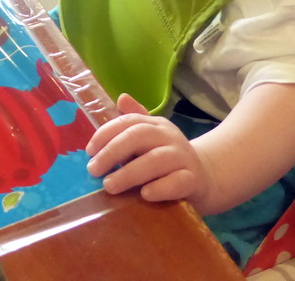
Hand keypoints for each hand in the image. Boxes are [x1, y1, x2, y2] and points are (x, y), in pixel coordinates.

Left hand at [86, 94, 211, 206]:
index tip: (89, 151)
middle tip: (94, 170)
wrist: (205, 178)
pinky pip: (177, 182)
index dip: (106, 134)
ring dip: (129, 173)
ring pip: (156, 160)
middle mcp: (170, 137)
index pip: (129, 122)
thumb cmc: (167, 160)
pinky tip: (144, 194)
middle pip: (140, 136)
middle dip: (113, 151)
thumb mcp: (149, 141)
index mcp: (156, 125)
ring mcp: (183, 158)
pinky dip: (160, 188)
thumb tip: (121, 98)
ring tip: (109, 186)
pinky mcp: (194, 180)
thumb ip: (132, 125)